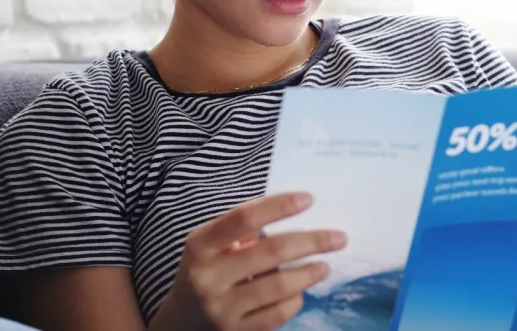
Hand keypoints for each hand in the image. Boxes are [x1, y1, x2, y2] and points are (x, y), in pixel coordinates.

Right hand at [150, 192, 346, 330]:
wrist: (178, 325)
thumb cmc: (205, 271)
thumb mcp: (211, 246)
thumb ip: (243, 231)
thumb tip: (296, 214)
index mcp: (200, 246)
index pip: (244, 218)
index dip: (278, 206)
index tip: (309, 199)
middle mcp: (208, 277)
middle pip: (270, 252)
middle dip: (311, 242)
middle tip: (339, 237)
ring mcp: (221, 309)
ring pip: (278, 286)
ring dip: (309, 273)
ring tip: (325, 265)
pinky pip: (277, 315)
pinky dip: (294, 300)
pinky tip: (301, 292)